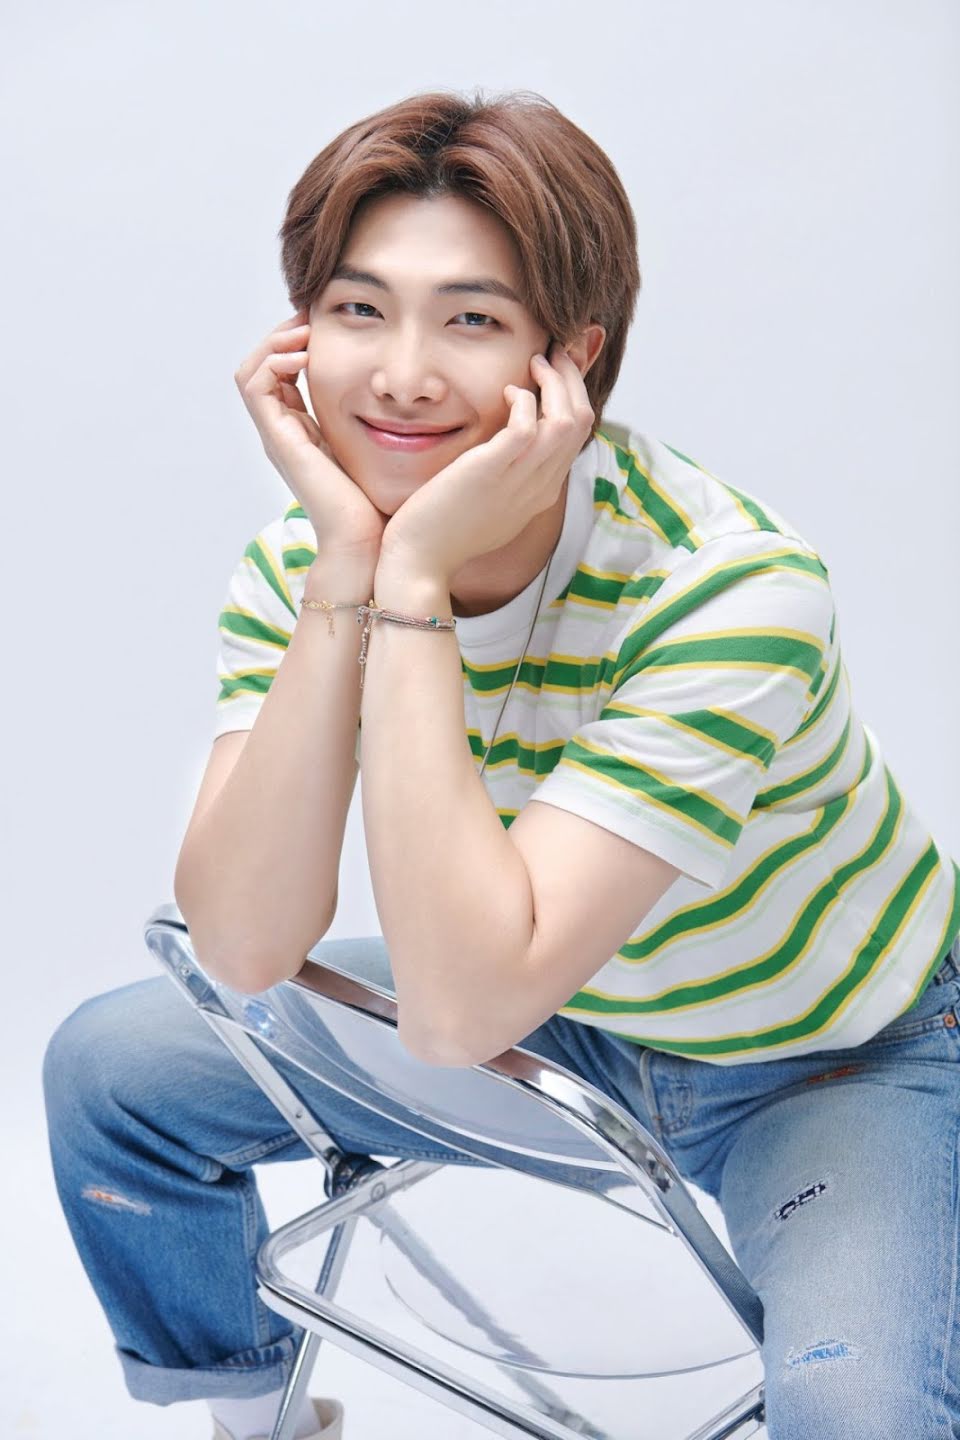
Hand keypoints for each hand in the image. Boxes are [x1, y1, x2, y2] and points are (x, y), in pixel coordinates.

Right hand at [234, 309, 386, 556]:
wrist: (368, 543)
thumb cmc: (383, 503)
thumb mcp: (384, 448)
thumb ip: (385, 422)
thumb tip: (412, 394)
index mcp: (305, 432)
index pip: (284, 374)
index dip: (300, 343)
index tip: (328, 325)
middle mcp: (285, 433)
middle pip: (262, 368)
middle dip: (285, 335)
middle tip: (314, 317)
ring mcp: (278, 437)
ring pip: (251, 372)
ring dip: (276, 342)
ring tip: (307, 331)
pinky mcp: (279, 440)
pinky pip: (256, 386)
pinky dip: (274, 361)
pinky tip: (307, 356)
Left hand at [378, 343, 594, 581]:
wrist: (420, 561)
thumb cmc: (444, 530)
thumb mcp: (489, 502)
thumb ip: (506, 473)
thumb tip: (508, 440)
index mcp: (541, 492)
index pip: (578, 436)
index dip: (574, 395)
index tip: (555, 371)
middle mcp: (539, 486)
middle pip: (581, 421)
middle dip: (572, 379)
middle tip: (552, 354)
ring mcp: (519, 481)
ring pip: (566, 420)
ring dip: (555, 382)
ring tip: (535, 362)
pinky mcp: (491, 472)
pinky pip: (528, 426)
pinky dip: (524, 401)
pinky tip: (507, 392)